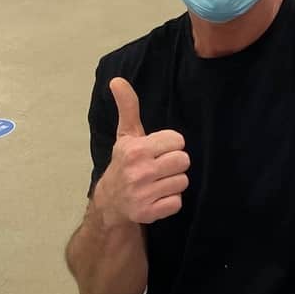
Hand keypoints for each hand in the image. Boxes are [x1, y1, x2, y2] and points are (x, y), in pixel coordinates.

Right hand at [93, 77, 190, 225]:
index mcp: (135, 149)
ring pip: (182, 182)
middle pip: (183, 161)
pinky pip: (177, 202)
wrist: (111, 201)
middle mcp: (138, 171)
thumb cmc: (125, 163)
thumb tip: (117, 80)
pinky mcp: (148, 213)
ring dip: (173, 183)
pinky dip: (170, 201)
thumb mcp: (126, 135)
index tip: (158, 150)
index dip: (171, 145)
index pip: (178, 141)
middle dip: (174, 164)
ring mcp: (143, 194)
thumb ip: (128, 108)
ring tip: (157, 182)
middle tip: (160, 167)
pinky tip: (157, 197)